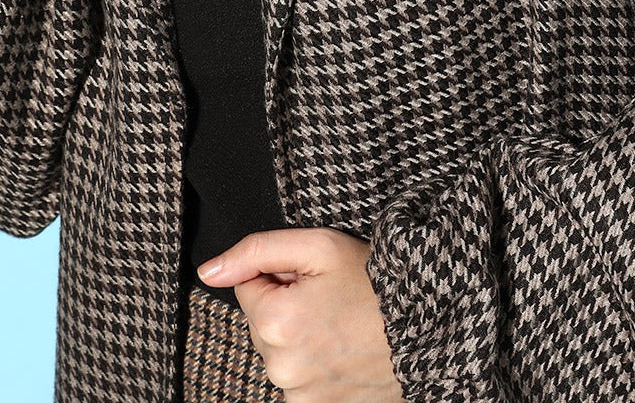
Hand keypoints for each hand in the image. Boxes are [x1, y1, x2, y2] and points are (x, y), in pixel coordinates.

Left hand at [196, 226, 403, 400]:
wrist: (427, 324)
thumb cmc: (374, 281)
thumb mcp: (319, 246)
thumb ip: (256, 250)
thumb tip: (208, 271)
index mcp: (275, 322)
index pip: (247, 286)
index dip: (280, 274)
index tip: (312, 277)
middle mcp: (280, 368)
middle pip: (260, 321)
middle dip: (287, 304)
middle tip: (330, 298)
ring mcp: (299, 396)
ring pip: (278, 350)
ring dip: (299, 334)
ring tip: (340, 323)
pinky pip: (295, 377)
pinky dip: (312, 362)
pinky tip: (341, 349)